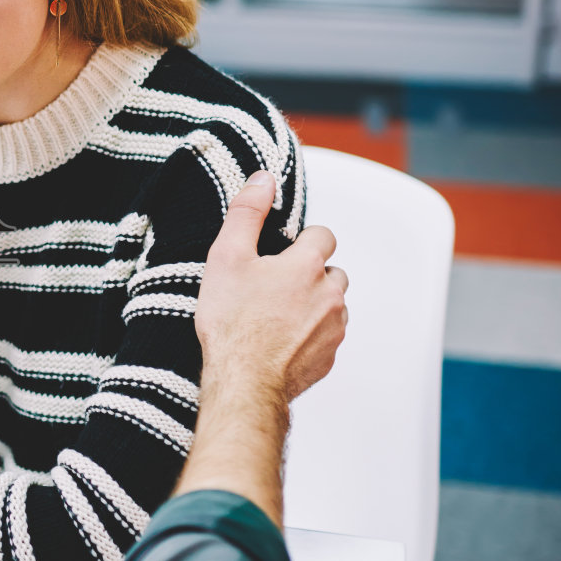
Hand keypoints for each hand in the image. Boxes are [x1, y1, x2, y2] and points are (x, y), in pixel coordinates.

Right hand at [195, 171, 348, 411]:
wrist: (244, 381)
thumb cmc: (232, 321)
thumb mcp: (227, 257)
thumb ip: (247, 213)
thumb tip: (264, 179)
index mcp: (308, 265)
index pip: (324, 236)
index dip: (302, 242)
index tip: (280, 255)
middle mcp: (330, 294)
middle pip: (332, 272)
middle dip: (310, 276)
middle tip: (274, 288)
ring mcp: (334, 328)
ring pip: (333, 305)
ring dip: (313, 305)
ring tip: (276, 317)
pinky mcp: (329, 357)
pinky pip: (327, 337)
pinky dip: (310, 335)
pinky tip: (281, 342)